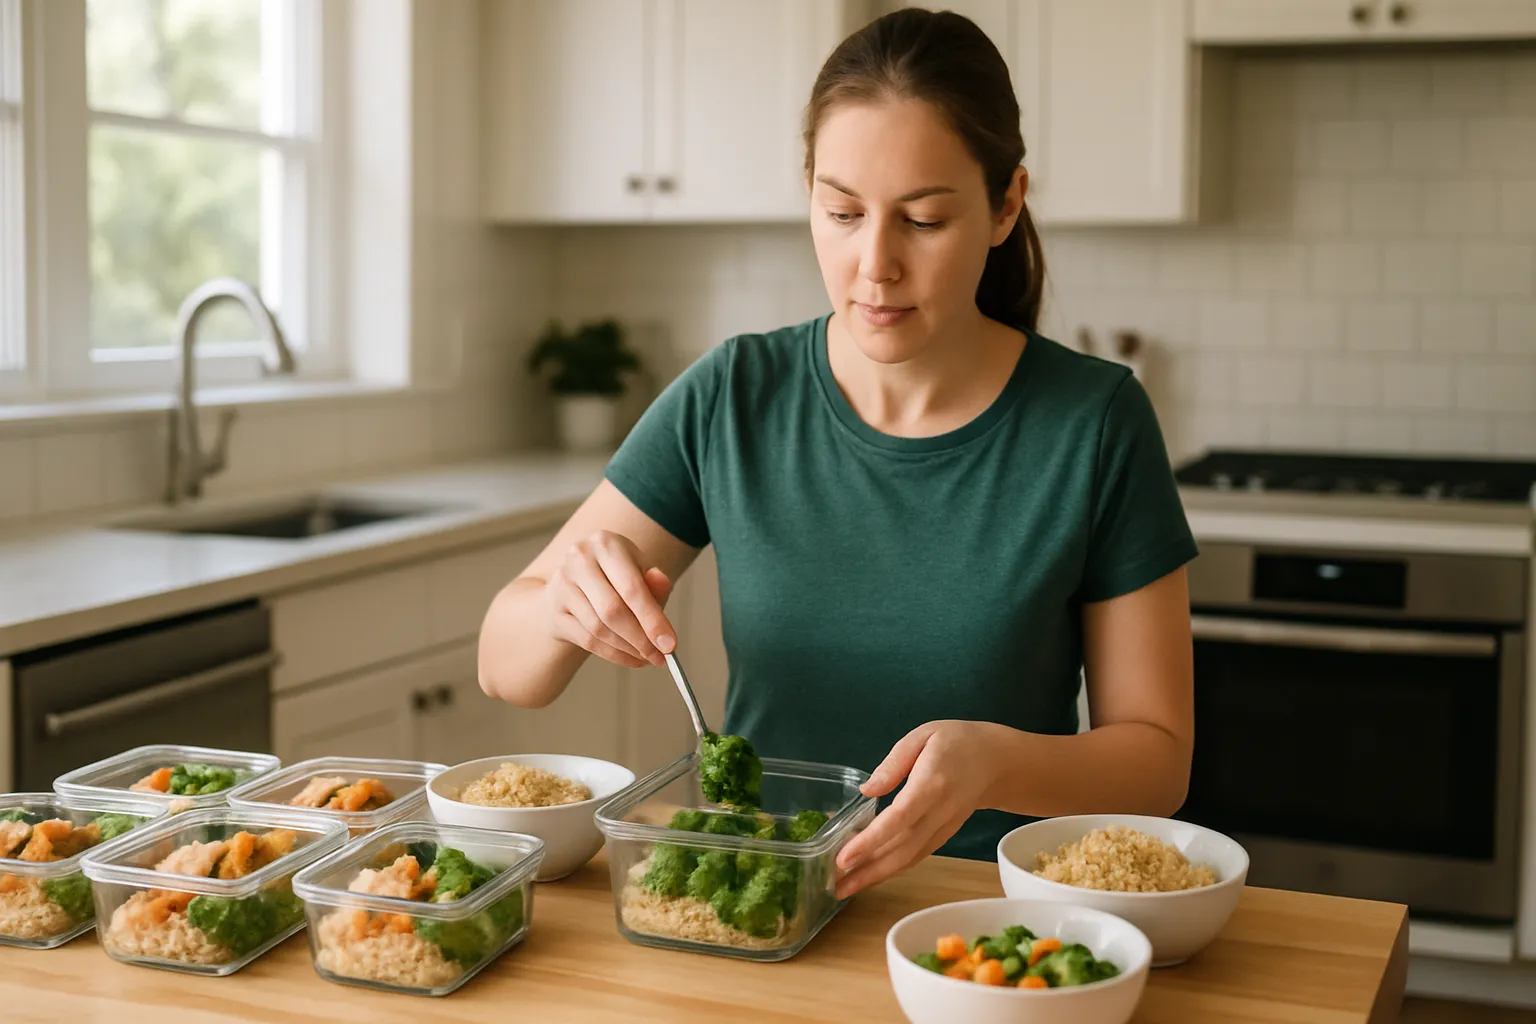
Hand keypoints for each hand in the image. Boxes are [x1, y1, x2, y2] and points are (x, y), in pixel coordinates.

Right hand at [545, 530, 676, 668]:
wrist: (574, 583)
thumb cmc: (615, 577)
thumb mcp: (639, 572)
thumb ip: (654, 583)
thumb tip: (662, 584)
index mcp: (605, 544)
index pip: (631, 587)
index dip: (652, 619)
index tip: (670, 644)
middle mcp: (579, 559)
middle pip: (612, 610)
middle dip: (640, 639)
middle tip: (660, 657)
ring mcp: (562, 584)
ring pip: (599, 628)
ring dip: (628, 649)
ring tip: (647, 657)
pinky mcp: (554, 610)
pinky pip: (587, 640)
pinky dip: (612, 654)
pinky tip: (630, 658)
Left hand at [834, 721, 1000, 898]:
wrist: (997, 761)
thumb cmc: (957, 741)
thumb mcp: (923, 736)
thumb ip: (894, 762)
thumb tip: (867, 791)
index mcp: (932, 783)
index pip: (899, 818)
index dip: (871, 840)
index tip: (844, 856)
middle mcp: (939, 811)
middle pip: (902, 847)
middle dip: (868, 869)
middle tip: (836, 886)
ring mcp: (944, 828)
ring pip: (909, 858)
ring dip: (877, 876)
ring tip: (845, 888)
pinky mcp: (945, 835)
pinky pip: (917, 856)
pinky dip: (893, 869)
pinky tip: (870, 875)